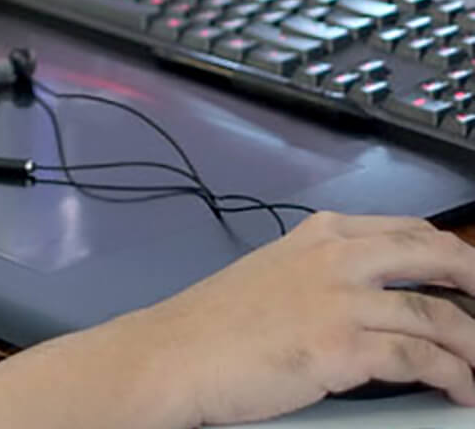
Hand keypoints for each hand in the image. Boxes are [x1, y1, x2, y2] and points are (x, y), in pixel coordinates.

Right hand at [115, 212, 474, 426]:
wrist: (176, 352)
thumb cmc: (217, 322)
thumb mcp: (277, 273)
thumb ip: (326, 272)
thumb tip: (378, 294)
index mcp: (322, 233)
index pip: (410, 231)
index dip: (453, 255)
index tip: (471, 278)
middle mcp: (337, 257)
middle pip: (437, 258)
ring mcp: (341, 299)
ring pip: (439, 316)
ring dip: (474, 347)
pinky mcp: (342, 346)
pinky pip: (420, 359)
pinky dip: (452, 377)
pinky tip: (460, 390)